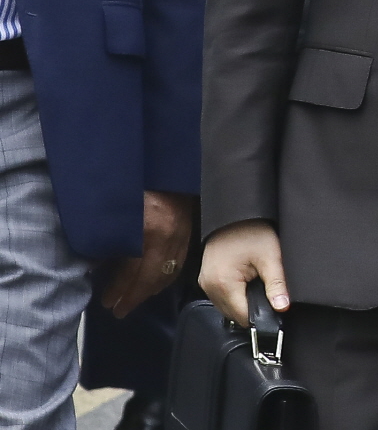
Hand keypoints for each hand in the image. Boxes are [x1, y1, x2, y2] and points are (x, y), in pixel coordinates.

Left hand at [99, 191, 194, 318]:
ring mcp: (182, 232)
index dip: (119, 290)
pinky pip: (180, 260)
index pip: (134, 272)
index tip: (106, 303)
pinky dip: (167, 275)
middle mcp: (170, 236)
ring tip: (135, 299)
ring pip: (169, 271)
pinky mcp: (189, 228)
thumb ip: (106, 241)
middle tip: (119, 310)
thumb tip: (96, 266)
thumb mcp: (113, 212)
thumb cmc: (134, 185)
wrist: (163, 160)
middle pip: (153, 277)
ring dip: (151, 289)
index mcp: (149, 232)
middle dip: (135, 296)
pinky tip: (156, 282)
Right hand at [198, 219, 287, 326]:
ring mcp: (205, 283)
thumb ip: (276, 284)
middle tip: (270, 295)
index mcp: (222, 284)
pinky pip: (222, 297)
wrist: (235, 212)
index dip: (261, 316)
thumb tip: (282, 307)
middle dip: (253, 309)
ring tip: (258, 286)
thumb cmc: (252, 231)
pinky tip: (248, 284)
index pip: (242, 316)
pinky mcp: (207, 278)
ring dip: (243, 303)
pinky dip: (236, 295)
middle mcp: (209, 287)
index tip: (276, 311)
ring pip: (227, 307)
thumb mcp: (270, 256)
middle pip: (234, 314)